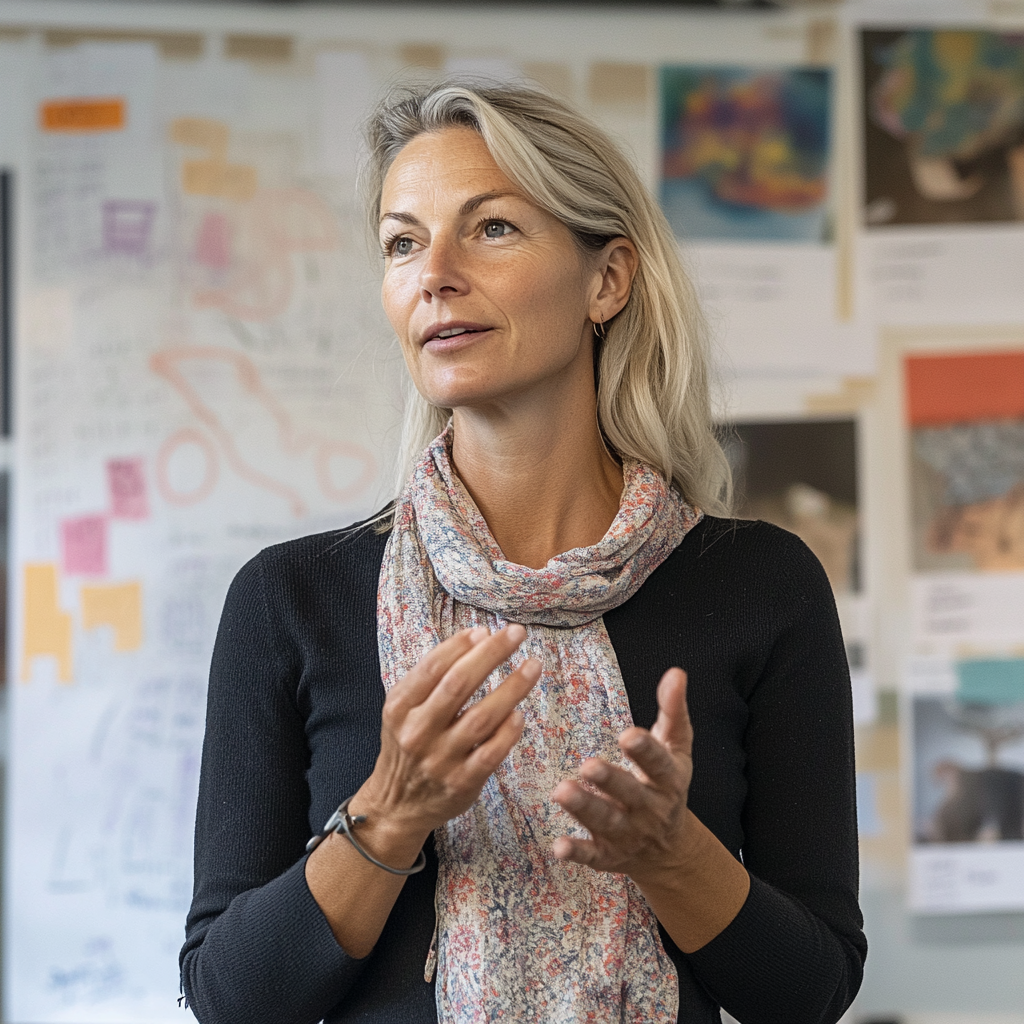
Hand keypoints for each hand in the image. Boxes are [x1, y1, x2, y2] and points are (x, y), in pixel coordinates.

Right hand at [354, 625, 540, 846]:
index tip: (485, 630)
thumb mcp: (403, 709)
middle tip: (517, 633)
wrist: (397, 805)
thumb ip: (432, 677)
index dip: (460, 645)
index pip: (432, 668)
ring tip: (533, 666)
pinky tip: (520, 714)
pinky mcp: (462, 783)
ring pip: (482, 717)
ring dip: (512, 688)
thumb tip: (477, 638)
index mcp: (399, 708)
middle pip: (458, 685)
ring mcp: (440, 760)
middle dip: (492, 654)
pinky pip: (492, 753)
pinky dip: (508, 732)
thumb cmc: (408, 743)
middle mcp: (417, 732)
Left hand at [551, 667, 695, 887]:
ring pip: (606, 822)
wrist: (670, 849)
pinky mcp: (609, 855)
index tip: (628, 735)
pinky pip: (592, 855)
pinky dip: (577, 852)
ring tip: (562, 791)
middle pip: (630, 794)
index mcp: (668, 780)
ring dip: (585, 809)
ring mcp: (629, 834)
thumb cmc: (667, 783)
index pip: (658, 763)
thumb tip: (676, 672)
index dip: (645, 750)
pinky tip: (558, 846)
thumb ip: (672, 710)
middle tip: (587, 765)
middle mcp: (650, 809)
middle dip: (610, 781)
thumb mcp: (676, 747)